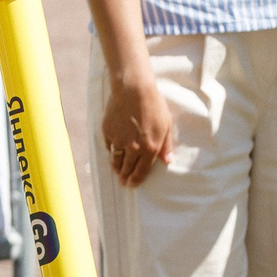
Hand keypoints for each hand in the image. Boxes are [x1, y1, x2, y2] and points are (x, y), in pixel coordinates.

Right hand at [101, 70, 175, 189]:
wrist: (133, 91)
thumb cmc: (154, 106)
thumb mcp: (166, 125)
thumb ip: (166, 146)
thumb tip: (168, 162)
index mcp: (150, 148)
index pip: (141, 171)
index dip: (136, 180)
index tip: (132, 185)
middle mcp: (133, 148)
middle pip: (126, 168)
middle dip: (125, 177)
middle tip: (123, 182)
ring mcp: (118, 141)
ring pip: (116, 160)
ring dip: (117, 167)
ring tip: (117, 171)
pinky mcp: (107, 133)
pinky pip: (109, 146)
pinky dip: (111, 150)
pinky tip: (113, 151)